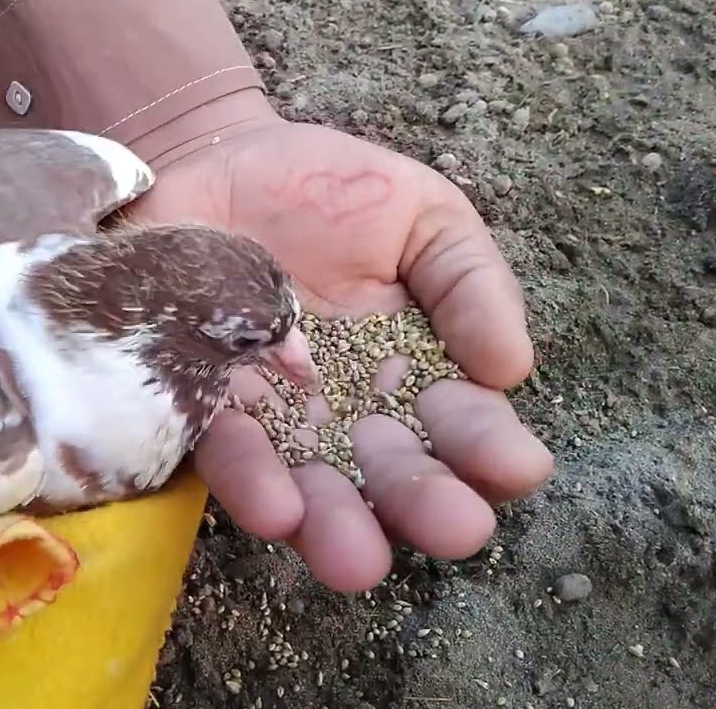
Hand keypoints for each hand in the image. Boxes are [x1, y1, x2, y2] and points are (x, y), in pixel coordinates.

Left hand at [127, 96, 554, 591]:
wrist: (213, 158)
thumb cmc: (328, 190)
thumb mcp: (423, 218)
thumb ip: (470, 285)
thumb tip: (511, 369)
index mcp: (415, 373)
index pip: (462, 424)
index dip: (491, 448)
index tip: (516, 464)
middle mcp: (348, 414)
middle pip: (389, 476)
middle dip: (420, 504)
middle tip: (453, 527)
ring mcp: (272, 418)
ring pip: (309, 488)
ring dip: (335, 525)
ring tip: (354, 557)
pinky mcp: (198, 406)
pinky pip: (225, 452)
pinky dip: (250, 483)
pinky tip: (277, 508)